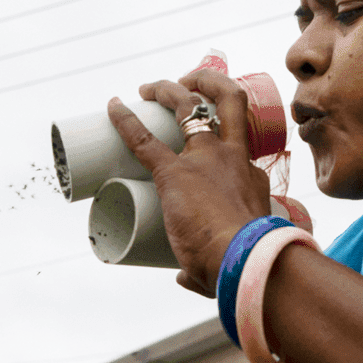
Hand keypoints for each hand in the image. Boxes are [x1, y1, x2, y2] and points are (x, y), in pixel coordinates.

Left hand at [107, 68, 271, 295]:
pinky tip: (113, 107)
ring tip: (150, 87)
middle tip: (187, 83)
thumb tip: (186, 279)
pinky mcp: (174, 172)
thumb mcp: (240, 249)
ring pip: (190, 104)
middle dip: (208, 82)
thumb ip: (204, 271)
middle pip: (227, 101)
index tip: (205, 145)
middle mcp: (231, 158)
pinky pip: (144, 139)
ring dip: (170, 89)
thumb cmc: (244, 265)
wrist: (245, 260)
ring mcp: (205, 160)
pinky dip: (125, 120)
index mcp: (249, 176)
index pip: (235, 146)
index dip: (220, 141)